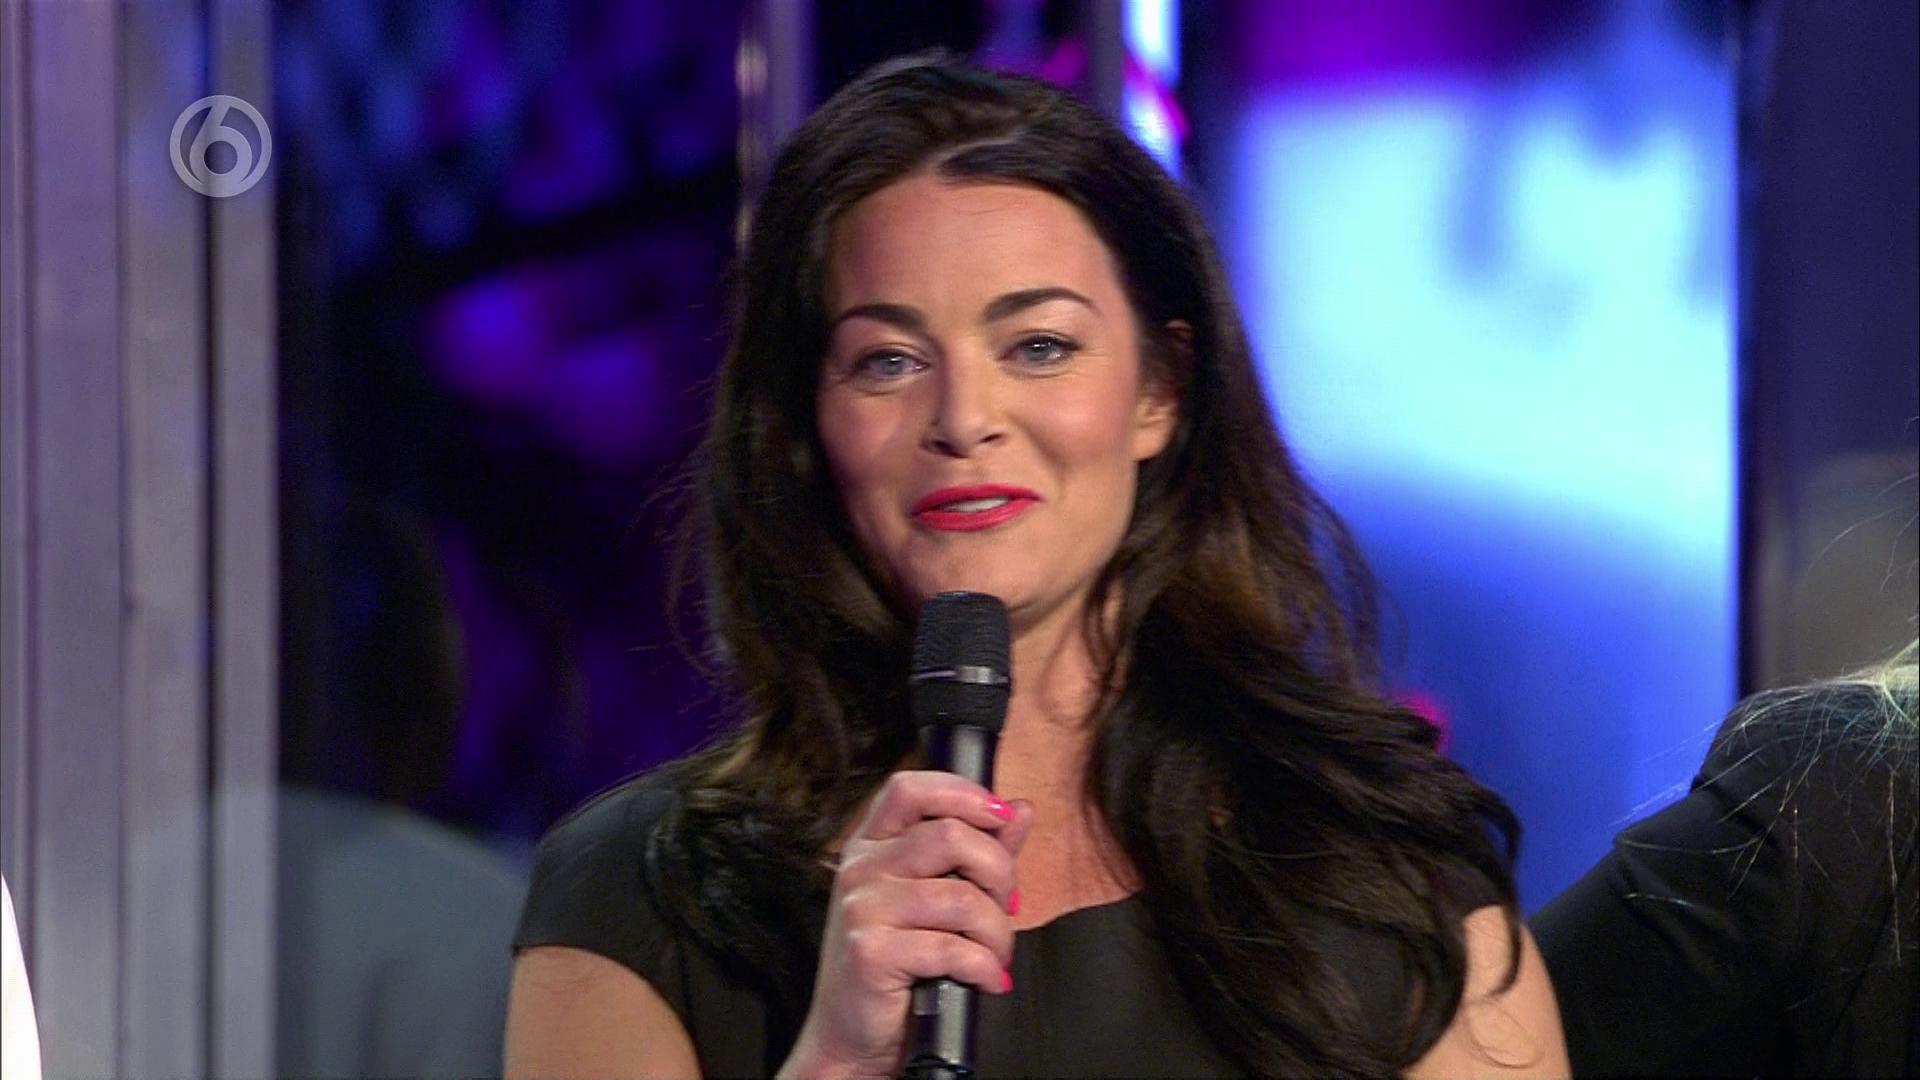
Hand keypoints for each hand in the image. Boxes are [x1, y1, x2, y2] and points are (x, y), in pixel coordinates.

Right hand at [778, 771, 1033, 1079]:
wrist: (851, 1036)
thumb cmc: (895, 966)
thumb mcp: (932, 899)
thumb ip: (976, 852)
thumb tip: (1021, 810)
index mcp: (872, 845)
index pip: (911, 788)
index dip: (962, 793)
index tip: (1001, 816)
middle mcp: (861, 868)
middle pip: (951, 836)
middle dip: (998, 873)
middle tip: (1004, 908)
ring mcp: (862, 908)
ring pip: (961, 897)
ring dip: (997, 932)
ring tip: (995, 955)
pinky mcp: (871, 952)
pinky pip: (953, 948)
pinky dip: (984, 967)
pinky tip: (986, 979)